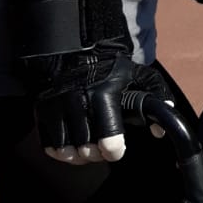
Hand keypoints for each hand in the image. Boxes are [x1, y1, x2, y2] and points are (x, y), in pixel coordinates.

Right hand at [12, 0, 144, 163]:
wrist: (77, 46)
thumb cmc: (113, 67)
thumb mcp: (139, 75)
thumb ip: (158, 97)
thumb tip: (160, 130)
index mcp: (105, 93)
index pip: (107, 138)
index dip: (112, 150)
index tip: (116, 150)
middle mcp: (79, 100)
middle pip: (85, 149)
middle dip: (96, 154)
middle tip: (102, 149)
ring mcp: (57, 105)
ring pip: (65, 149)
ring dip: (77, 155)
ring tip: (86, 149)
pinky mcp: (42, 108)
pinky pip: (46, 143)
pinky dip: (58, 150)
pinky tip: (69, 145)